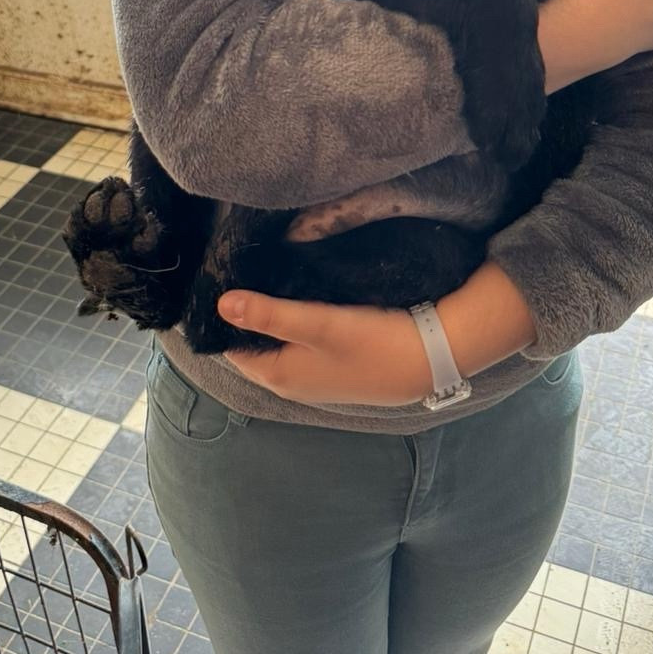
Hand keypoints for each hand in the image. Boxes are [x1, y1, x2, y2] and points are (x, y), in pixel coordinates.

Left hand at [218, 291, 431, 405]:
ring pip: (280, 342)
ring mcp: (315, 377)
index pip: (233, 347)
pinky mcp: (335, 367)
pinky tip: (302, 295)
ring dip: (274, 317)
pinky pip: (301, 343)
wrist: (430, 360)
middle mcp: (292, 383)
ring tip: (268, 276)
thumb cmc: (372, 343)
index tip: (224, 279)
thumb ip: (270, 314)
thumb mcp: (318, 323)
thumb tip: (222, 304)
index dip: (227, 317)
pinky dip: (296, 323)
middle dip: (250, 314)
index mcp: (278, 376)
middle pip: (256, 344)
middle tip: (246, 270)